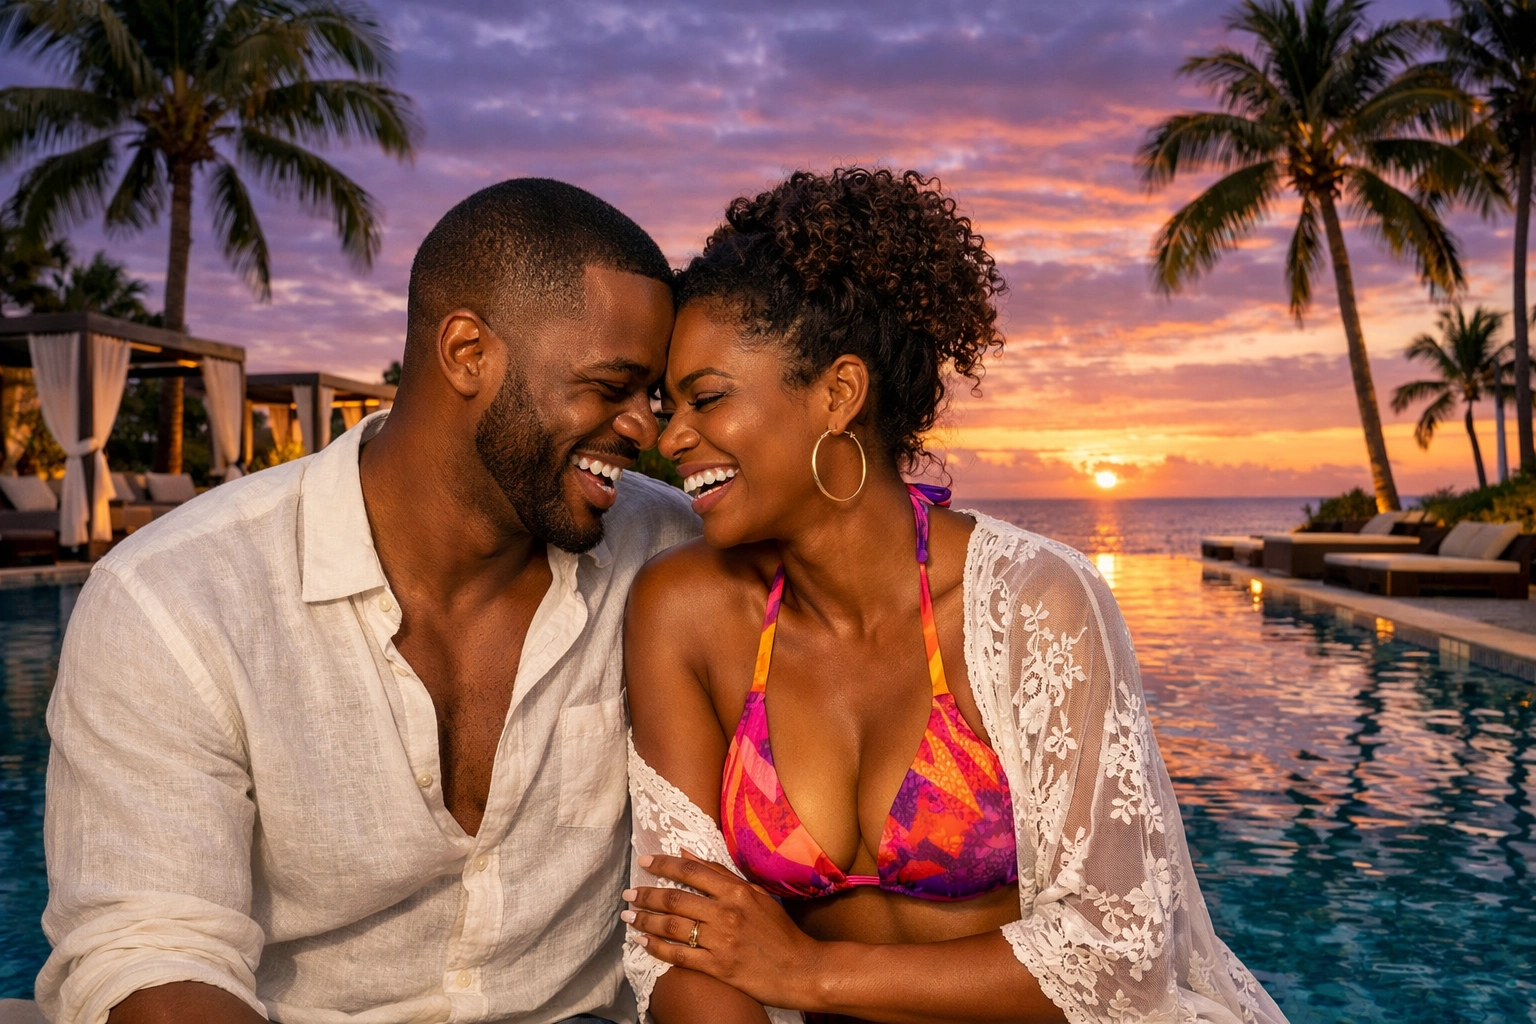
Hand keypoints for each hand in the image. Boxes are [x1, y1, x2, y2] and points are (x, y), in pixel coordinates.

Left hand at [624, 851, 823, 1008]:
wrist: (801, 969)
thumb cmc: (780, 931)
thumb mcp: (757, 894)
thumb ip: (722, 874)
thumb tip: (688, 854)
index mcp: (737, 891)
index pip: (692, 871)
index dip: (664, 865)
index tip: (644, 861)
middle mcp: (727, 913)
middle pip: (675, 899)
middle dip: (646, 895)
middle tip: (629, 893)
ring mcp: (721, 941)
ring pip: (673, 926)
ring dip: (645, 920)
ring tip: (628, 916)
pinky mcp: (718, 967)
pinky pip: (679, 956)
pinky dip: (657, 947)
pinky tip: (642, 941)